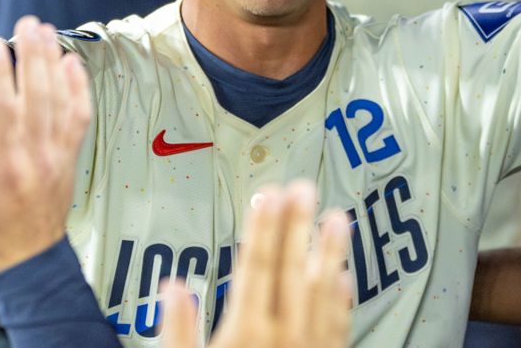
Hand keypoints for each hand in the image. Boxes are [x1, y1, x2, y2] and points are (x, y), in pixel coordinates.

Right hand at [0, 16, 92, 275]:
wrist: (26, 257)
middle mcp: (37, 154)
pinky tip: (71, 64)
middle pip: (39, 94)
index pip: (6, 108)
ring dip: (54, 62)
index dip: (2, 73)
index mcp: (4, 164)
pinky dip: (79, 88)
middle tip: (27, 23)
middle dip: (33, 54)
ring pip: (61, 99)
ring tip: (45, 31)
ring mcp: (58, 153)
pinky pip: (80, 116)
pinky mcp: (70, 155)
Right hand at [160, 181, 351, 347]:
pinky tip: (345, 279)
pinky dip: (343, 300)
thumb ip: (178, 332)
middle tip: (303, 188)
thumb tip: (174, 287)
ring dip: (331, 253)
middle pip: (292, 270)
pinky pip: (339, 327)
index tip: (268, 196)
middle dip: (297, 226)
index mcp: (245, 335)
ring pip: (324, 292)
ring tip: (337, 219)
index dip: (263, 228)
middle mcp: (283, 339)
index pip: (256, 267)